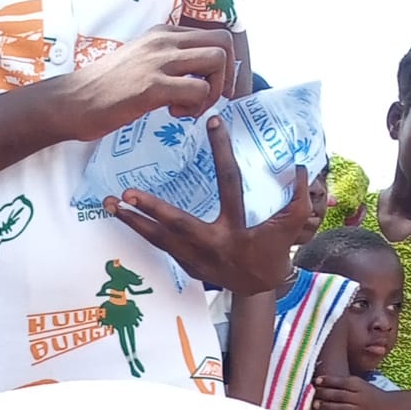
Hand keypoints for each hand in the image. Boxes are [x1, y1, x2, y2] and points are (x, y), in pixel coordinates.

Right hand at [59, 26, 236, 139]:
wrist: (70, 102)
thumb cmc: (101, 90)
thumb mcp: (138, 63)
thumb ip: (164, 63)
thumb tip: (191, 78)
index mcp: (162, 34)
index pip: (212, 35)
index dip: (221, 64)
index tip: (209, 87)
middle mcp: (164, 41)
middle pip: (223, 43)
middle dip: (226, 76)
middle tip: (208, 100)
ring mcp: (159, 62)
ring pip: (217, 61)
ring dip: (213, 91)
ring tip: (190, 109)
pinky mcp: (153, 87)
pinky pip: (198, 90)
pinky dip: (195, 108)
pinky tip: (173, 115)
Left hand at [109, 118, 316, 298]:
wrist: (260, 287)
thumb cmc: (274, 250)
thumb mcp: (292, 224)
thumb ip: (300, 195)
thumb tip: (301, 164)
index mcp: (236, 229)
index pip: (230, 182)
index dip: (223, 151)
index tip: (213, 123)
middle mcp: (210, 246)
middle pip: (175, 225)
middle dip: (150, 210)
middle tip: (125, 195)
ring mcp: (194, 260)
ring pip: (158, 241)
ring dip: (133, 223)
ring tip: (109, 206)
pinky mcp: (185, 266)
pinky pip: (159, 247)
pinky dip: (141, 233)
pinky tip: (123, 219)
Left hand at [310, 372, 394, 409]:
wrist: (388, 405)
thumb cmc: (369, 392)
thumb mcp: (359, 384)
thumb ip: (344, 383)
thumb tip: (322, 382)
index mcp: (359, 385)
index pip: (342, 382)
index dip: (329, 381)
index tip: (317, 380)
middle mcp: (360, 397)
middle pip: (340, 395)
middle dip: (325, 393)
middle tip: (313, 393)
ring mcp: (361, 409)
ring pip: (342, 408)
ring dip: (328, 406)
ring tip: (316, 405)